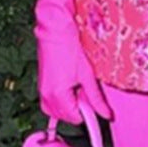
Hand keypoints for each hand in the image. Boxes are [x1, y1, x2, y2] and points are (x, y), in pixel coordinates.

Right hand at [34, 0, 112, 122]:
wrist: (54, 28)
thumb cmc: (68, 46)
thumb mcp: (87, 75)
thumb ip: (96, 98)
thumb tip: (106, 114)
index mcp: (58, 95)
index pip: (76, 119)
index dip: (87, 112)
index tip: (94, 105)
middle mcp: (47, 96)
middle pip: (67, 117)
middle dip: (77, 108)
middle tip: (83, 89)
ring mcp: (42, 91)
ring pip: (58, 112)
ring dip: (69, 104)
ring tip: (76, 85)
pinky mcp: (42, 85)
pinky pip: (51, 103)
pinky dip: (61, 99)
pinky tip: (68, 86)